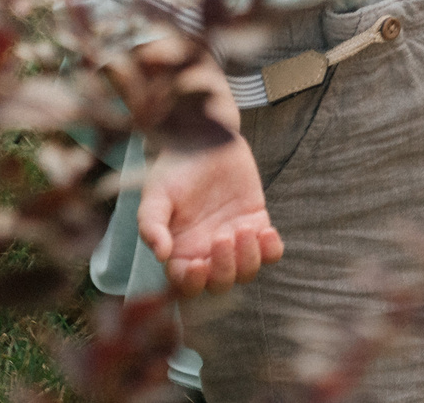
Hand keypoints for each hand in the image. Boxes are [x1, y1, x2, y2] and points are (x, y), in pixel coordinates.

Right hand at [138, 133, 283, 294]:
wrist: (204, 137)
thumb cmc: (174, 168)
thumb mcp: (156, 194)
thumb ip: (152, 225)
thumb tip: (160, 254)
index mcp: (180, 251)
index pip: (186, 286)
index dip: (193, 283)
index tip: (198, 264)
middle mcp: (207, 252)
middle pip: (220, 284)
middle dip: (224, 269)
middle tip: (222, 236)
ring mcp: (233, 240)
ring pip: (247, 272)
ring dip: (248, 258)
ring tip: (243, 228)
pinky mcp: (256, 224)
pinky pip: (271, 252)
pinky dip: (271, 250)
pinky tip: (265, 230)